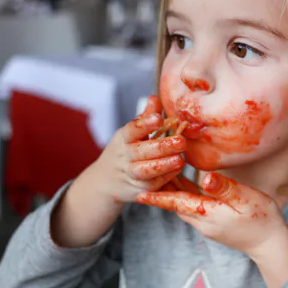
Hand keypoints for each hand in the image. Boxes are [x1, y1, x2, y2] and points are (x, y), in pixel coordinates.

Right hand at [51, 95, 186, 246]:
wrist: (105, 182)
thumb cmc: (124, 152)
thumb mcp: (130, 133)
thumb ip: (145, 117)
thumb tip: (155, 98)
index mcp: (124, 138)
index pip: (133, 129)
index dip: (145, 124)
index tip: (158, 118)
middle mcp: (126, 156)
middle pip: (142, 151)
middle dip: (163, 146)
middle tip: (181, 140)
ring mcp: (131, 174)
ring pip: (147, 170)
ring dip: (164, 165)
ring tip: (181, 159)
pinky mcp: (139, 189)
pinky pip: (154, 184)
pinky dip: (166, 177)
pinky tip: (178, 169)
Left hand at [136, 172, 287, 258]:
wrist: (270, 244)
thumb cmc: (262, 218)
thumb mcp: (246, 199)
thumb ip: (225, 188)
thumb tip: (206, 178)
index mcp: (207, 214)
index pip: (176, 203)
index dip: (158, 197)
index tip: (139, 193)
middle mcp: (202, 222)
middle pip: (175, 204)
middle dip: (160, 191)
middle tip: (145, 175)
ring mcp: (207, 225)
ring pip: (182, 206)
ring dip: (170, 193)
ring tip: (159, 175)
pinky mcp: (212, 224)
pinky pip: (192, 208)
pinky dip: (183, 195)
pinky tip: (182, 182)